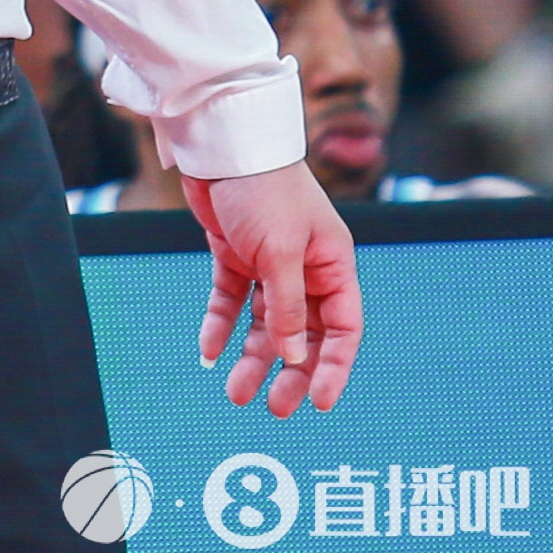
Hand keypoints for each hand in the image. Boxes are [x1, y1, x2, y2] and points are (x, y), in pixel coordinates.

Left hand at [181, 162, 361, 417]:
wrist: (221, 143)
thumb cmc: (264, 188)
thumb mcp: (280, 252)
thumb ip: (286, 306)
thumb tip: (293, 357)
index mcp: (332, 263)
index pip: (343, 327)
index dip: (334, 367)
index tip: (318, 402)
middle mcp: (305, 267)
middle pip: (303, 333)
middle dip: (290, 372)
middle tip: (275, 409)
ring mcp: (269, 262)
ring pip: (265, 323)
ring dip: (252, 357)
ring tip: (235, 393)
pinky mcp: (235, 254)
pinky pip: (231, 301)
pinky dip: (221, 325)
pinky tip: (209, 351)